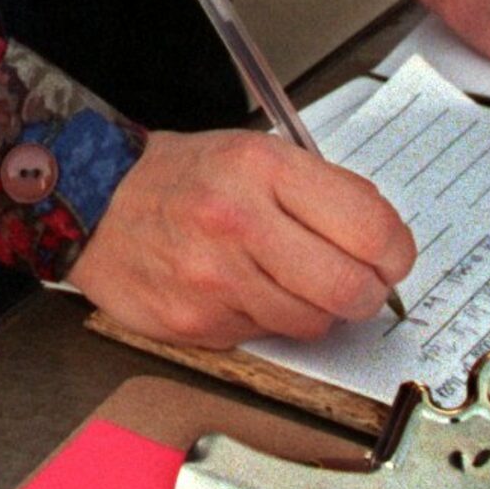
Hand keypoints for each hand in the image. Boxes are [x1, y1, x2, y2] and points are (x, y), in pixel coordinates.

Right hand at [68, 130, 416, 346]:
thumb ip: (318, 190)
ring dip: (317, 309)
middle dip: (367, 292)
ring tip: (290, 279)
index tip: (392, 257)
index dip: (395, 251)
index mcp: (260, 167)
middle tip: (360, 282)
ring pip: (313, 322)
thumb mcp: (252, 153)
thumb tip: (382, 240)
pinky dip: (270, 320)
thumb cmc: (180, 178)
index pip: (368, 224)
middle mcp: (237, 221)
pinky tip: (246, 289)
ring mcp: (214, 278)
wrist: (94, 204)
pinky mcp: (197, 323)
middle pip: (349, 287)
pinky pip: (267, 336)